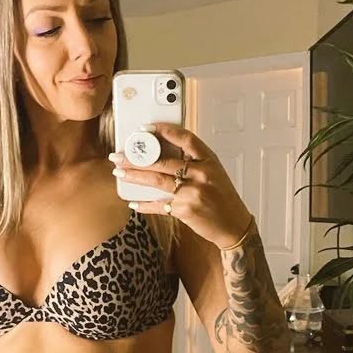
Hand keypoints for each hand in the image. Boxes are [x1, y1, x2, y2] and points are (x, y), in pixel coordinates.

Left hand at [110, 122, 252, 248]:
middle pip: (163, 161)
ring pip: (157, 181)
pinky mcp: (185, 210)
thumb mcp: (213, 173)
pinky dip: (145, 205)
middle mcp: (201, 174)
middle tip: (119, 156)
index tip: (145, 127)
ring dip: (135, 177)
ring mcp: (193, 192)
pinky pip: (160, 205)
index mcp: (209, 160)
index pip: (185, 139)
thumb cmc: (222, 198)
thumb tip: (162, 155)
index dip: (164, 130)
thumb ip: (193, 163)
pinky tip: (134, 202)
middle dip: (137, 158)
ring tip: (119, 173)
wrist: (233, 225)